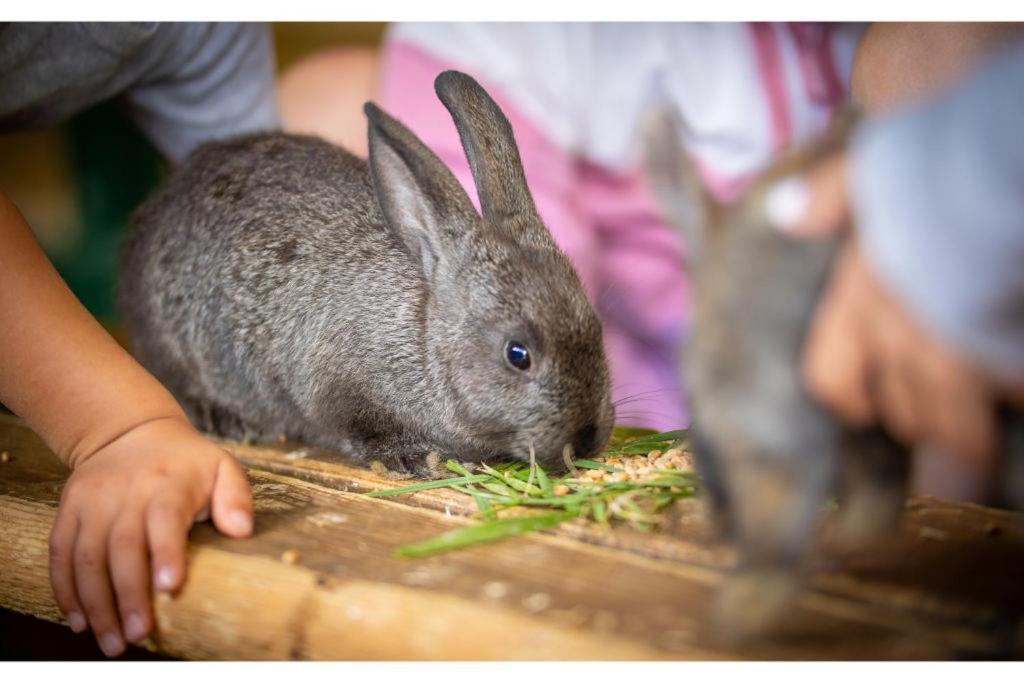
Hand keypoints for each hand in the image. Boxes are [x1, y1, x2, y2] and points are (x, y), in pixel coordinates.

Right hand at [49, 416, 252, 656]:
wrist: (130, 432)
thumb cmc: (186, 461)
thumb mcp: (222, 466)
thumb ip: (237, 497)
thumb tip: (242, 530)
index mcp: (168, 484)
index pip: (165, 518)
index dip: (166, 553)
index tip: (170, 588)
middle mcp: (125, 493)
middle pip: (122, 546)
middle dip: (128, 594)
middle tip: (138, 634)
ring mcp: (92, 503)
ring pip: (86, 556)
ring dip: (96, 603)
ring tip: (112, 640)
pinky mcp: (69, 511)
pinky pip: (60, 553)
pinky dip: (66, 590)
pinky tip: (80, 620)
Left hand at [766, 154, 1007, 472]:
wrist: (1002, 176)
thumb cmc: (934, 169)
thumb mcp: (873, 167)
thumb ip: (831, 196)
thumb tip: (786, 213)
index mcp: (859, 300)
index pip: (831, 378)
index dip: (849, 399)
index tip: (863, 410)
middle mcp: (902, 337)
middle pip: (902, 412)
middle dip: (916, 420)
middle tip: (932, 427)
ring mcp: (957, 353)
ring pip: (954, 424)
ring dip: (963, 435)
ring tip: (974, 443)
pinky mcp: (1004, 353)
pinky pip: (1012, 397)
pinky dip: (1015, 399)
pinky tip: (1017, 393)